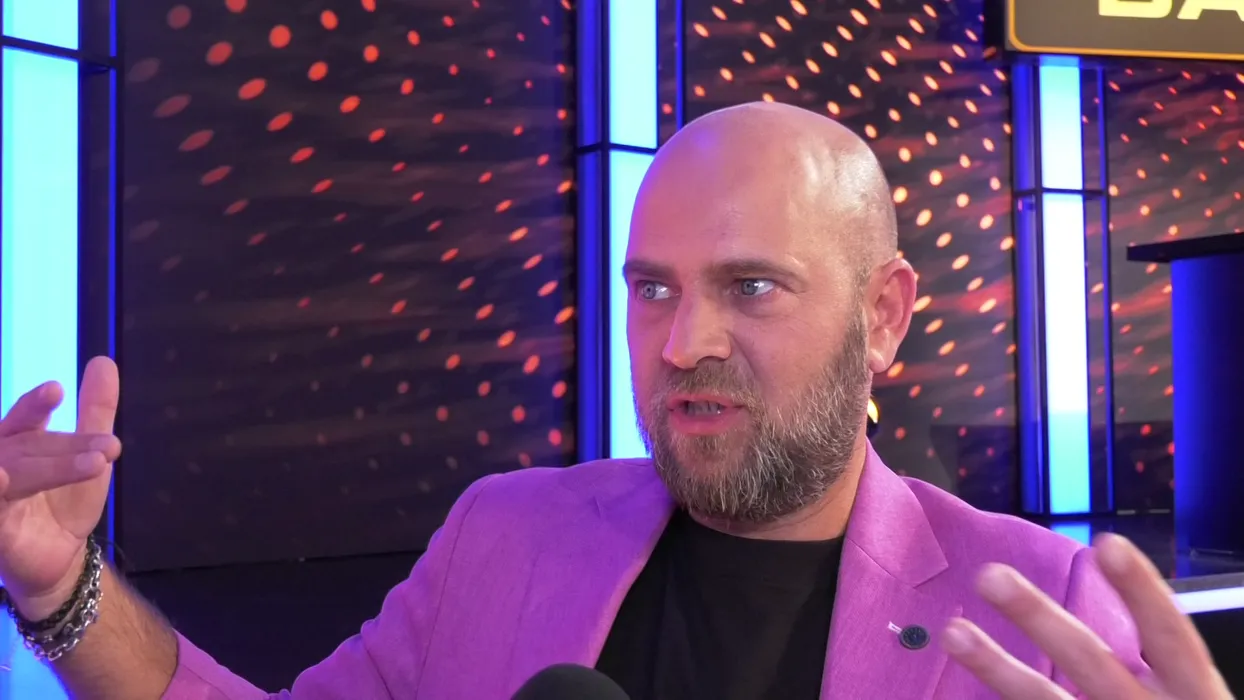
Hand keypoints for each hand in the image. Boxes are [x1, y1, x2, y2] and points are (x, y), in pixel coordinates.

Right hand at [0, 357, 120, 619]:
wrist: (59, 558)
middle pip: (28, 449)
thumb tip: (104, 361)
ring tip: (81, 466)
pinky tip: (2, 481)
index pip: (25, 419)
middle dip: (67, 448)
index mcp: (20, 444)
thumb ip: (94, 411)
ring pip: (14, 476)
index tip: (57, 390)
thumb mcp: (86, 454)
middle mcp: (2, 466)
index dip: (35, 405)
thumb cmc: (64, 501)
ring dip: (49, 470)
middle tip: (110, 448)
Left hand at [942, 533, 1230, 698]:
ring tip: (954, 632)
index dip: (1142, 592)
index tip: (1108, 544)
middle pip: (1092, 662)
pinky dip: (1002, 695)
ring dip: (997, 668)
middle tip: (990, 575)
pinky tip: (952, 693)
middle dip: (1039, 618)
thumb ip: (1152, 665)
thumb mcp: (1187, 698)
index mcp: (1191, 694)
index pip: (1170, 636)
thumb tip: (1099, 591)